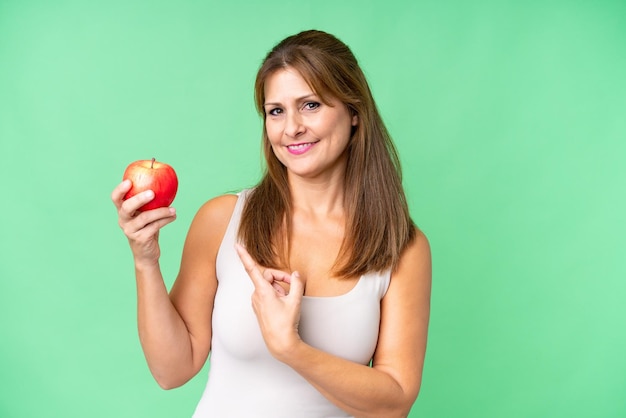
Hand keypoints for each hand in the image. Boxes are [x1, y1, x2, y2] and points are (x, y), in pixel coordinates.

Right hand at [111, 179, 176, 265]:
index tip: (129, 181)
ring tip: (173, 209)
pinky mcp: (140, 239)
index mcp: (123, 212)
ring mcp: (130, 231)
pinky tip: (173, 216)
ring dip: (162, 211)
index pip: (116, 199)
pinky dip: (166, 220)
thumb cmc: (147, 229)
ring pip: (145, 217)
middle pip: (126, 207)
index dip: (120, 190)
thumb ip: (150, 203)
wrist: (146, 254)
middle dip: (139, 199)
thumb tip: (166, 183)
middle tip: (152, 193)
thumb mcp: (146, 215)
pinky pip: (155, 226)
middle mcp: (123, 221)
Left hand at [235, 243, 304, 358]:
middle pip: (268, 276)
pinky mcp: (259, 307)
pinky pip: (267, 294)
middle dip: (281, 278)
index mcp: (263, 291)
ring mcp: (256, 302)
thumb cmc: (286, 323)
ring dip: (280, 288)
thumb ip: (297, 283)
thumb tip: (296, 274)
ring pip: (269, 285)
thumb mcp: (295, 300)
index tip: (237, 245)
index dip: (245, 256)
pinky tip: (283, 304)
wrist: (280, 343)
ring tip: (288, 299)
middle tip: (293, 284)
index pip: (252, 269)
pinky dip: (277, 294)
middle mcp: (256, 295)